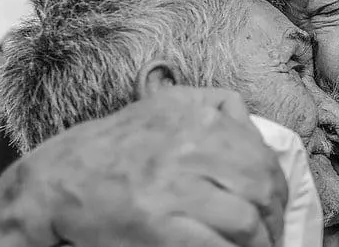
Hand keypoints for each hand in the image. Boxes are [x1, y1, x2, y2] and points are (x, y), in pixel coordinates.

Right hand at [0, 86, 287, 246]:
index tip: (279, 210)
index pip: (262, 157)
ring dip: (260, 242)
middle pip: (261, 188)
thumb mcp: (169, 105)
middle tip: (275, 237)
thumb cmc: (118, 145)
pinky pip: (213, 245)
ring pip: (245, 220)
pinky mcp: (158, 221)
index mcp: (200, 116)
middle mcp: (191, 145)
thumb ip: (217, 106)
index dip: (280, 191)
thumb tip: (256, 128)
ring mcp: (175, 184)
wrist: (59, 177)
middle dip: (275, 219)